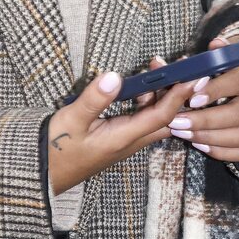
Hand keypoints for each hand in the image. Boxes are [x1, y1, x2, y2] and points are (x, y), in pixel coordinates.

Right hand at [47, 55, 188, 194]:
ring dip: (161, 93)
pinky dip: (149, 99)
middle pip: (166, 117)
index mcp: (124, 137)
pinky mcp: (120, 137)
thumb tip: (114, 76)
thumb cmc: (57, 148)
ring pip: (156, 117)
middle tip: (177, 65)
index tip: (192, 76)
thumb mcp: (71, 120)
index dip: (178, 95)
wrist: (46, 173)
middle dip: (176, 91)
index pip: (161, 116)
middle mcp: (131, 140)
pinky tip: (142, 85)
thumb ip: (93, 99)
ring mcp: (127, 140)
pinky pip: (144, 119)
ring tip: (157, 67)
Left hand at [164, 33, 238, 161]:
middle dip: (204, 120)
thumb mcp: (238, 49)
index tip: (191, 98)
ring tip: (183, 134)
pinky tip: (200, 145)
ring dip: (208, 138)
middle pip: (236, 114)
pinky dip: (222, 152)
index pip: (237, 82)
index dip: (214, 91)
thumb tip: (214, 45)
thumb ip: (223, 50)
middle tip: (177, 123)